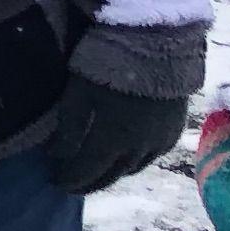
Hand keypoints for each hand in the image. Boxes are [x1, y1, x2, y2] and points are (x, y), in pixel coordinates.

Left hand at [46, 75, 187, 193]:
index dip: (70, 180)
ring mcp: (160, 141)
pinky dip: (134, 162)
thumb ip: (68, 128)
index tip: (55, 183)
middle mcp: (139, 148)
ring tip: (97, 173)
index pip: (88, 171)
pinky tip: (125, 158)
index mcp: (113, 140)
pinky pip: (151, 156)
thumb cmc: (107, 63)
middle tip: (73, 187)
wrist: (155, 43)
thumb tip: (55, 155)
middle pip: (112, 175)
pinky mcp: (174, 130)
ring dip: (113, 174)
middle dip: (90, 184)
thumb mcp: (78, 93)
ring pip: (133, 168)